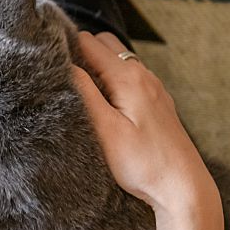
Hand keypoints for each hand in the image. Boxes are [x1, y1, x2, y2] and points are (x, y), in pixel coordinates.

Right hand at [72, 32, 217, 214]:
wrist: (182, 186)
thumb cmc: (142, 163)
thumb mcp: (105, 130)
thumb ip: (84, 93)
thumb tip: (64, 66)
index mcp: (128, 77)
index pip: (88, 42)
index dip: (65, 47)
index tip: (47, 64)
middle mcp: (143, 75)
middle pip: (104, 44)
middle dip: (80, 52)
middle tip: (61, 77)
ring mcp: (153, 88)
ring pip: (118, 60)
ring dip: (96, 67)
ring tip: (78, 92)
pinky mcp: (156, 102)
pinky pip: (129, 78)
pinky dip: (112, 81)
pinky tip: (104, 105)